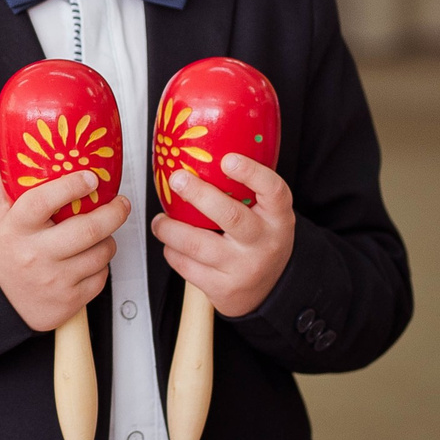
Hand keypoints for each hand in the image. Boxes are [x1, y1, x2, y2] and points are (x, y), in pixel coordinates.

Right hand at [0, 132, 127, 332]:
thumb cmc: (1, 248)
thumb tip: (0, 131)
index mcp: (14, 227)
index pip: (42, 202)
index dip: (70, 187)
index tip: (90, 178)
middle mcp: (34, 254)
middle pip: (86, 230)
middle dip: (113, 213)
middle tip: (120, 203)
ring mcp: (54, 280)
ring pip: (101, 252)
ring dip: (108, 239)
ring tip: (100, 232)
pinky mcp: (71, 299)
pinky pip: (102, 277)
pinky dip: (101, 265)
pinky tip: (88, 258)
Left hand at [151, 156, 296, 316]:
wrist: (271, 289)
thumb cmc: (260, 241)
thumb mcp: (267, 214)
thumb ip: (245, 190)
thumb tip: (204, 151)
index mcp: (278, 218)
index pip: (273, 191)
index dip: (251, 173)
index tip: (228, 158)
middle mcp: (264, 243)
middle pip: (230, 216)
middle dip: (198, 194)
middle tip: (177, 179)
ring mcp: (243, 267)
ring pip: (195, 243)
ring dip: (169, 228)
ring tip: (161, 220)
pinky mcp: (223, 288)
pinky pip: (185, 265)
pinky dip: (172, 251)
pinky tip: (173, 244)